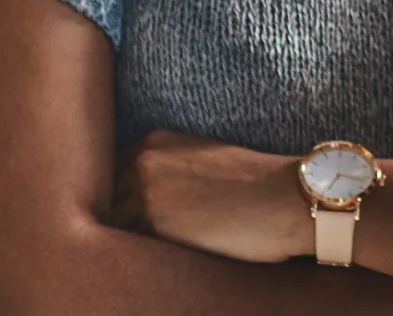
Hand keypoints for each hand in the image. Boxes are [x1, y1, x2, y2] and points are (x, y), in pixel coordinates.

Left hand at [111, 130, 309, 263]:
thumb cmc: (253, 183)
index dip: (125, 195)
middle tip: (153, 231)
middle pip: (109, 198)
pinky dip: (146, 252)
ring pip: (116, 225)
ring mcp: (144, 191)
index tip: (139, 210)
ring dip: (132, 236)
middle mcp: (142, 160)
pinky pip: (132, 246)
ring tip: (164, 242)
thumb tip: (137, 198)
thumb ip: (165, 168)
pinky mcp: (154, 224)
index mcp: (155, 140)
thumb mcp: (202, 158)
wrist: (284, 197)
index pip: (113, 173)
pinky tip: (171, 251)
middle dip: (124, 216)